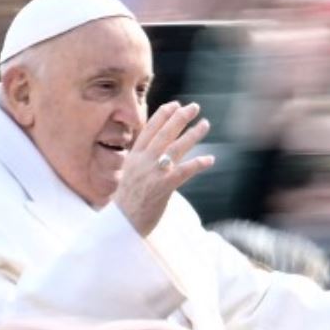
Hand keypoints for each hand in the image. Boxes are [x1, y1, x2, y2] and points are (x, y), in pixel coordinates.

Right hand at [114, 101, 214, 236]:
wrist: (120, 224)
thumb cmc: (126, 204)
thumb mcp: (130, 177)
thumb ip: (140, 164)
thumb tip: (152, 155)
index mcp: (134, 157)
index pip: (149, 130)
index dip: (163, 116)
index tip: (174, 104)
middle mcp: (143, 161)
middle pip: (164, 133)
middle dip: (180, 117)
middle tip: (194, 107)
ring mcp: (153, 173)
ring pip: (176, 148)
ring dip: (193, 135)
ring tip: (205, 124)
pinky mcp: (163, 187)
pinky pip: (184, 171)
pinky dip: (197, 164)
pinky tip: (209, 159)